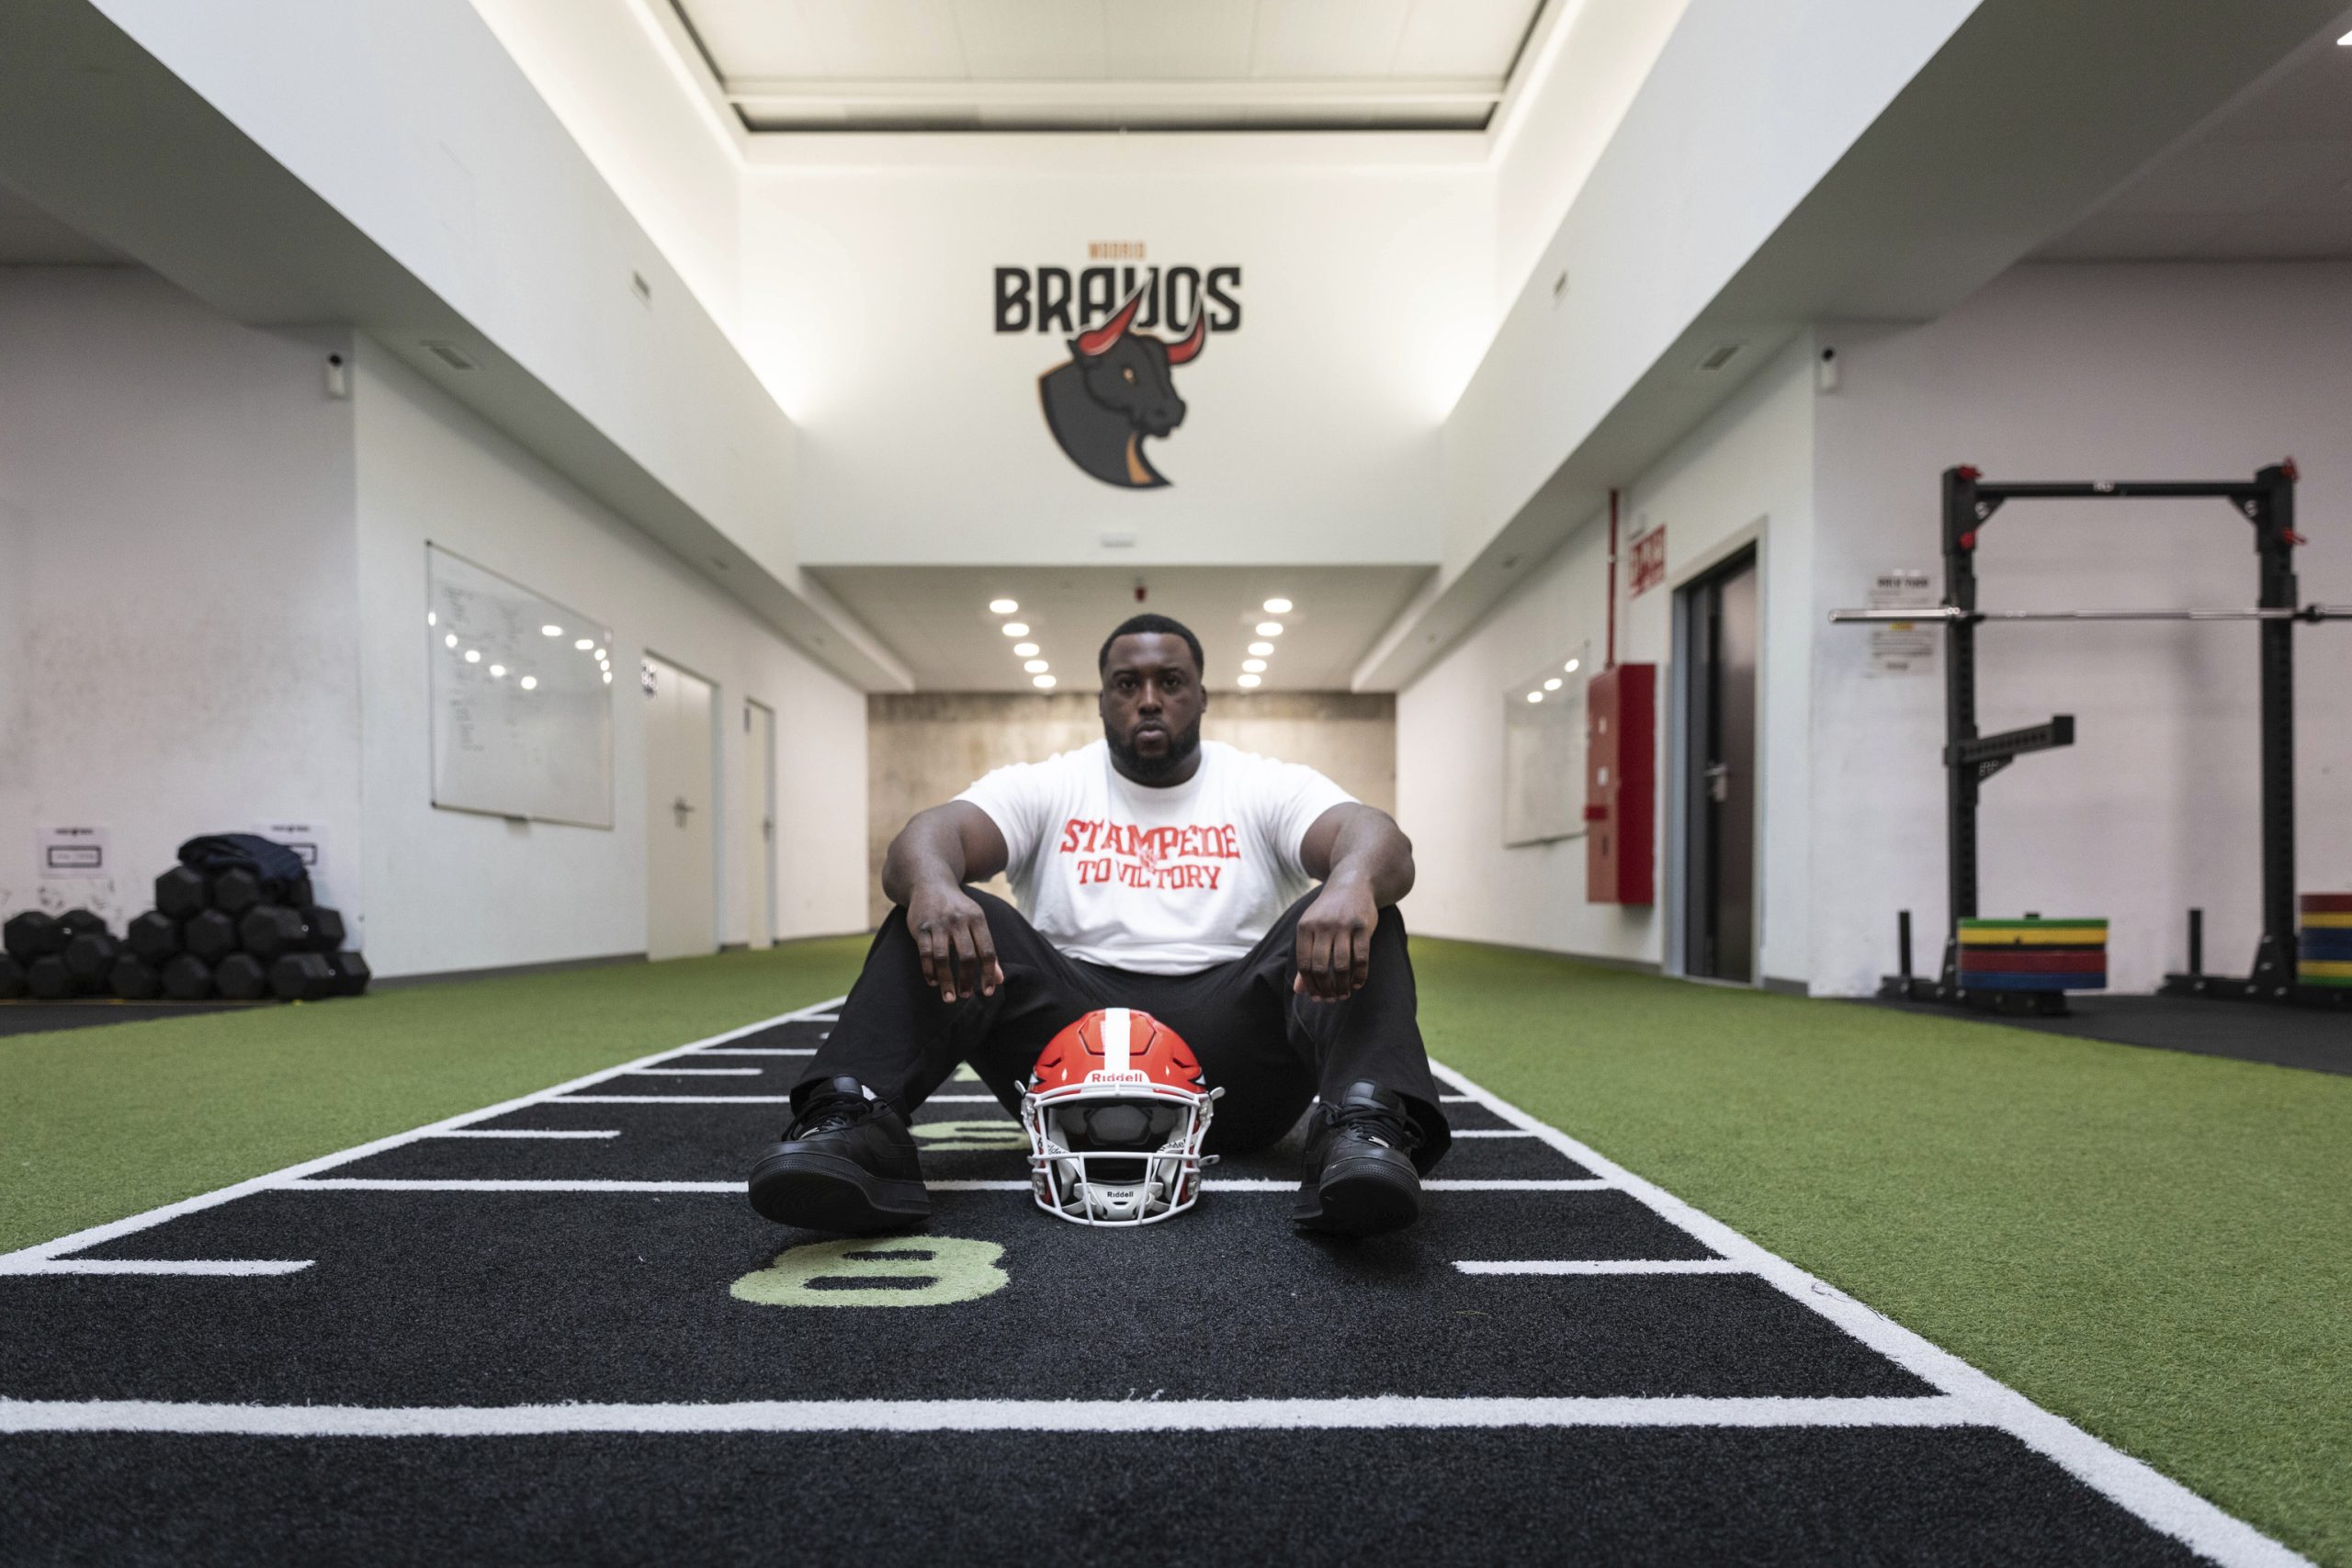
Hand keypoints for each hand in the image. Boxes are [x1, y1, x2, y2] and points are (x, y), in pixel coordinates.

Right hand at [906, 883, 1003, 1003]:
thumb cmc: (958, 908)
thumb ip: (987, 949)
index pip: (987, 950)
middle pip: (967, 956)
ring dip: (947, 981)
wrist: (930, 883)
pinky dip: (929, 971)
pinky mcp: (921, 927)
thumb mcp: (976, 922)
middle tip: (966, 995)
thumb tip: (999, 979)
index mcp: (977, 918)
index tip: (987, 992)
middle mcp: (959, 920)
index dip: (988, 973)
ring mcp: (938, 924)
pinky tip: (934, 982)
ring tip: (950, 997)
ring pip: (943, 958)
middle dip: (967, 980)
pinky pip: (924, 954)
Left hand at [1293, 880, 1376, 1002]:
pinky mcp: (1362, 927)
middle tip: (1331, 999)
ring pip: (1341, 965)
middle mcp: (1322, 926)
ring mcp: (1343, 926)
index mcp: (1305, 927)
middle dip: (1326, 989)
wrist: (1353, 884)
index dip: (1310, 985)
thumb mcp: (1311, 929)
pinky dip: (1359, 976)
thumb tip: (1298, 991)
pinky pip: (1361, 958)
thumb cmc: (1328, 913)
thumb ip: (1305, 958)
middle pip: (1321, 967)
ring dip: (1343, 985)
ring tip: (1344, 994)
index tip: (1316, 997)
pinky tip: (1358, 984)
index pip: (1304, 964)